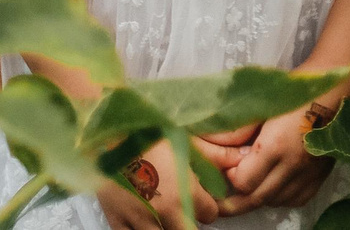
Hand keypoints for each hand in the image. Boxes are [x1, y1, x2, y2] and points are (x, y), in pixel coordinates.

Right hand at [97, 135, 229, 228]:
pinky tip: (141, 219)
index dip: (207, 205)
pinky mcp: (116, 221)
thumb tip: (241, 158)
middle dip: (188, 221)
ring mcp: (139, 221)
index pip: (210, 214)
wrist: (108, 128)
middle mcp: (164, 213)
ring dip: (165, 227)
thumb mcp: (186, 140)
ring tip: (162, 210)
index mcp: (185, 193)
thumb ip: (216, 156)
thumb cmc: (149, 129)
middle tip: (182, 206)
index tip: (201, 197)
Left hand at [217, 99, 339, 212]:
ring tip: (250, 186)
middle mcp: (293, 165)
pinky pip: (296, 199)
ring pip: (276, 201)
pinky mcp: (321, 175)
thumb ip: (236, 129)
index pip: (243, 182)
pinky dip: (281, 197)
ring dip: (259, 198)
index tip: (226, 170)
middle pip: (257, 199)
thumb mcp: (260, 104)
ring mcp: (309, 173)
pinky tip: (275, 184)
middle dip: (235, 203)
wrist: (333, 88)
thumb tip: (213, 147)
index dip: (229, 179)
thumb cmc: (293, 90)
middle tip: (221, 201)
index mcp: (275, 145)